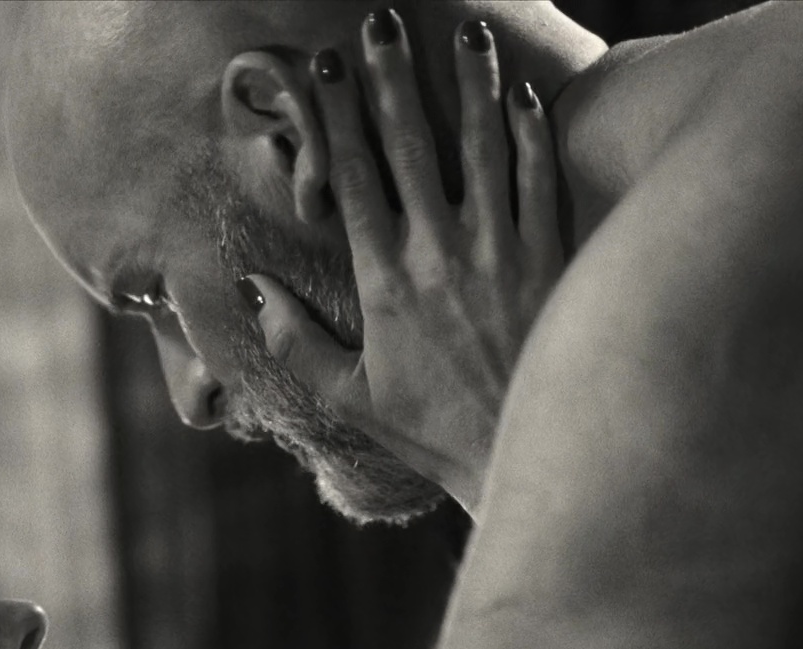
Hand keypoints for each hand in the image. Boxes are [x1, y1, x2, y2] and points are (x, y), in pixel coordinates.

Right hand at [240, 12, 563, 517]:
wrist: (521, 451)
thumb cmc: (433, 430)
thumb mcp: (350, 397)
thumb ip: (296, 340)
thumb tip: (252, 287)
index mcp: (385, 283)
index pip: (356, 180)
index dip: (340, 119)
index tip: (328, 69)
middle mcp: (440, 256)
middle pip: (414, 147)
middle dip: (395, 79)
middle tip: (384, 22)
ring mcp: (500, 252)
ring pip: (484, 148)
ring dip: (472, 86)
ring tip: (468, 35)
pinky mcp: (550, 258)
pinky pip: (540, 180)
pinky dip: (533, 133)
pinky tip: (524, 94)